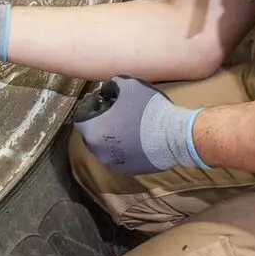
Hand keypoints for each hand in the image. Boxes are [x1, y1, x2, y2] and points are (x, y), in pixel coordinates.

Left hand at [73, 76, 207, 173]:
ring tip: (125, 124)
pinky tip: (135, 137)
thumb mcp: (129, 85)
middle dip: (99, 121)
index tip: (100, 100)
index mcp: (93, 132)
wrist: (174, 137)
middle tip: (113, 111)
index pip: (81, 118)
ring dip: (110, 135)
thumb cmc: (147, 110)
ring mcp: (113, 163)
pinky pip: (119, 156)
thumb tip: (106, 90)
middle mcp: (98, 151)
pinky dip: (123, 147)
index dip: (89, 107)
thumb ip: (112, 85)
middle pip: (92, 133)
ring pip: (105, 147)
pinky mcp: (128, 170)